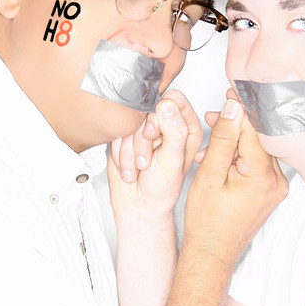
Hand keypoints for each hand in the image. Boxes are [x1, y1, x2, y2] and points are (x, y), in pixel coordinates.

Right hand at [108, 90, 201, 222]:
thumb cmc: (163, 189)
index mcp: (187, 127)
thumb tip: (167, 106)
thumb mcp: (174, 160)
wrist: (140, 206)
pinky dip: (120, 152)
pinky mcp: (128, 137)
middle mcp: (168, 126)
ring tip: (141, 167)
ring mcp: (146, 131)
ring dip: (131, 149)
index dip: (160, 114)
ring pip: (130, 122)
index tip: (154, 134)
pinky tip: (130, 166)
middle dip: (142, 138)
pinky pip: (117, 133)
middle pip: (148, 110)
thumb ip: (174, 132)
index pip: (174, 99)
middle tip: (147, 159)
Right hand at [184, 97, 288, 267]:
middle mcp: (277, 182)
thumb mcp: (209, 174)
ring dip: (235, 140)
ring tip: (209, 145)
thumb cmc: (207, 222)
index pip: (254, 129)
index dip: (241, 108)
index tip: (230, 92)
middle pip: (259, 137)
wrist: (211, 253)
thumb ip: (223, 138)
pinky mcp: (270, 191)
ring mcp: (276, 187)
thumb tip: (233, 108)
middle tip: (213, 117)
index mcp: (263, 176)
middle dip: (235, 124)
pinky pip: (258, 162)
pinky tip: (220, 157)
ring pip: (257, 149)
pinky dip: (240, 155)